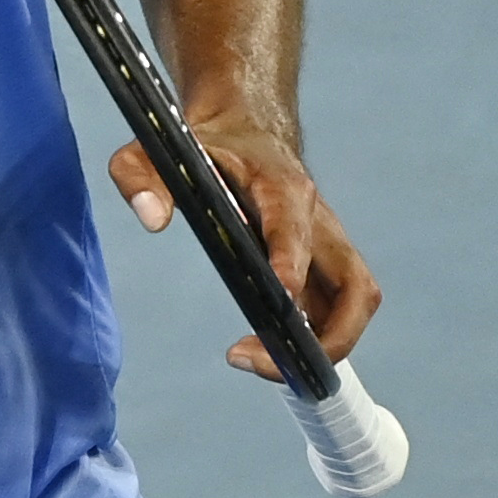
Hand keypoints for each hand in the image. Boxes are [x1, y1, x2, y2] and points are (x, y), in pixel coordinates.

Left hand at [101, 122, 380, 379]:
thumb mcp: (155, 148)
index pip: (296, 227)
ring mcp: (328, 244)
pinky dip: (320, 339)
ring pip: (357, 301)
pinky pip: (341, 307)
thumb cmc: (204, 145)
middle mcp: (318, 218)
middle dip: (323, 336)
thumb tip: (152, 219)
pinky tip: (274, 354)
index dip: (292, 263)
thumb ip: (140, 175)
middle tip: (259, 361)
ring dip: (327, 346)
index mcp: (281, 186)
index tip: (280, 298)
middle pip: (352, 285)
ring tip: (268, 368)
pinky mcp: (325, 264)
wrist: (246, 128)